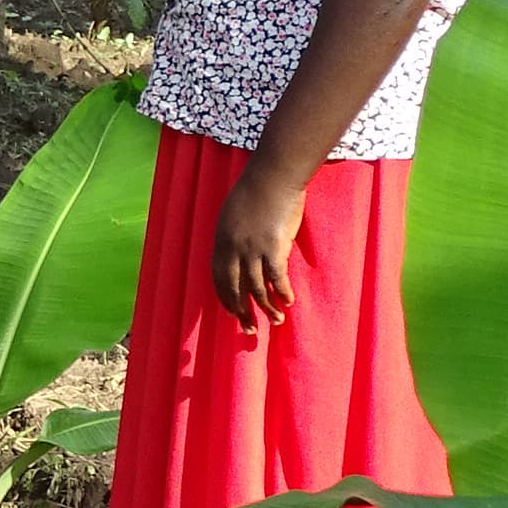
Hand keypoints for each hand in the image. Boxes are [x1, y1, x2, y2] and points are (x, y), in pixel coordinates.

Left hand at [211, 166, 306, 330]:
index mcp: (221, 242)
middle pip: (235, 289)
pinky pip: (276, 277)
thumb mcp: (232, 216)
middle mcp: (233, 249)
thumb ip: (233, 237)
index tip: (232, 312)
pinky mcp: (274, 248)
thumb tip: (239, 256)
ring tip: (275, 322)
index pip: (219, 278)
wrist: (272, 177)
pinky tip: (288, 302)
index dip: (226, 298)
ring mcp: (253, 249)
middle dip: (242, 312)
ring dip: (266, 308)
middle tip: (249, 330)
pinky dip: (282, 292)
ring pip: (257, 288)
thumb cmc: (255, 191)